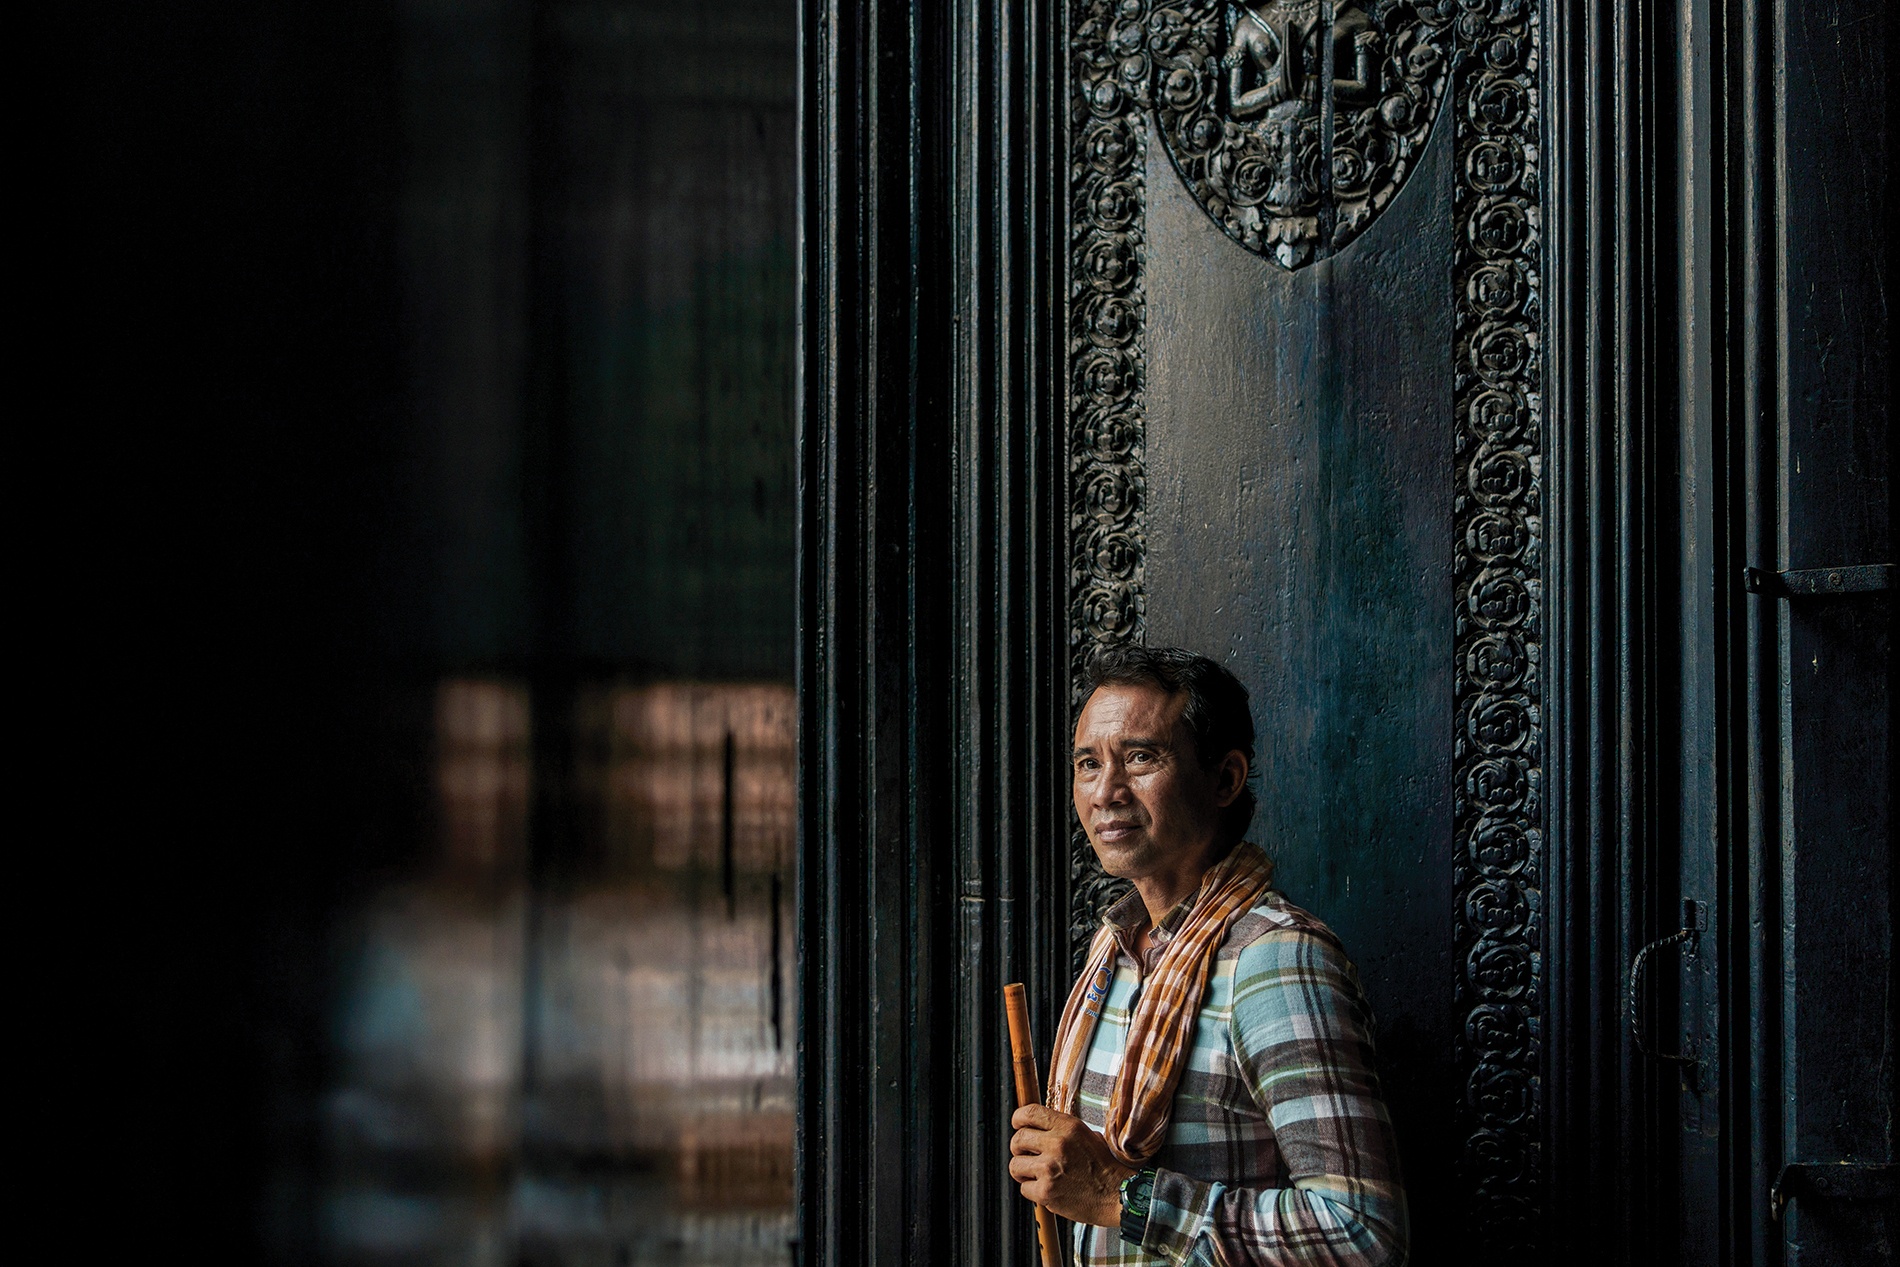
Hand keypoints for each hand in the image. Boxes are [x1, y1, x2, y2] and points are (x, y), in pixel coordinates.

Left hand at [1008, 1104, 1136, 1226]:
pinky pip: (1023, 1188)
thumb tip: (1038, 1127)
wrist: (1116, 1195)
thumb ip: (1062, 1130)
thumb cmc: (1103, 1166)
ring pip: (1015, 1165)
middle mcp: (1057, 1144)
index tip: (1017, 1124)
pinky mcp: (1046, 1191)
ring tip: (1036, 1175)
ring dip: (1022, 1171)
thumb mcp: (1087, 1135)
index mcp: (1068, 1127)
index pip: (1030, 1112)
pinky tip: (1046, 1190)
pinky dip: (1032, 1191)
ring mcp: (1050, 1168)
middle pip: (1017, 1139)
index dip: (1018, 1118)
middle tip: (1026, 1155)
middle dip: (1018, 1148)